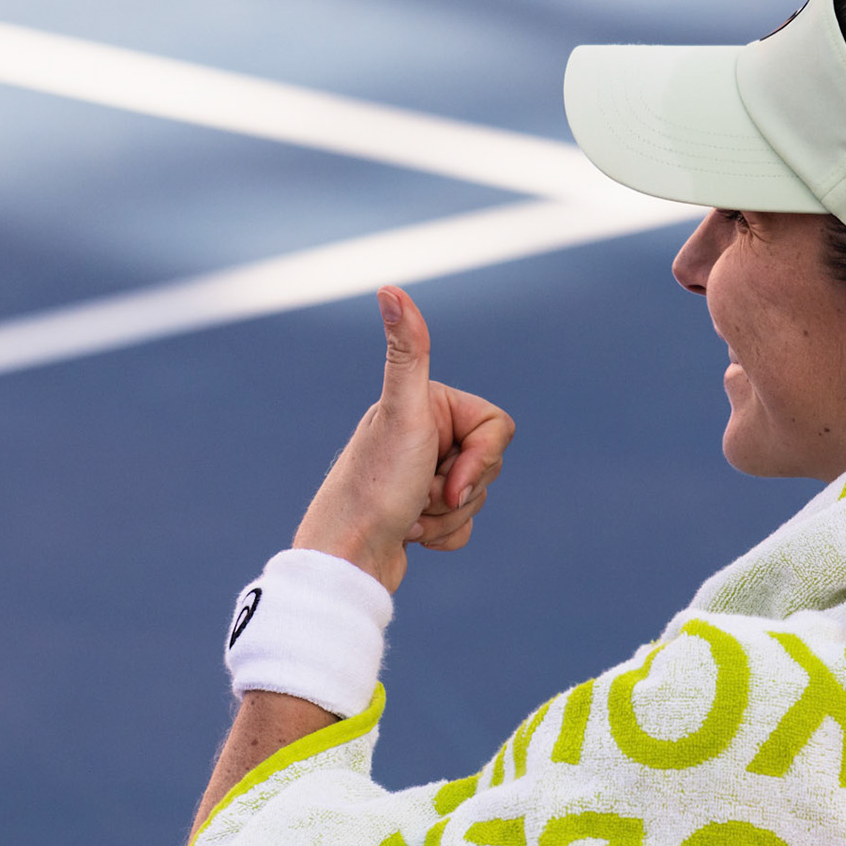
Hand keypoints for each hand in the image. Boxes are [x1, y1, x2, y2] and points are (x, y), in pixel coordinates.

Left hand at [291, 286, 513, 591]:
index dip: (480, 457)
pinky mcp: (422, 509)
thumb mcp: (402, 412)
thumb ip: (407, 351)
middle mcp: (423, 432)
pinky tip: (410, 533)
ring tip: (409, 516)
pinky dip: (445, 536)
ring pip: (477, 494)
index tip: (446, 476)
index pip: (496, 426)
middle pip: (489, 461)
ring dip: (448, 515)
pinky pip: (463, 523)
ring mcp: (423, 471)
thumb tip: (389, 287)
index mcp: (427, 403)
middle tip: (421, 493)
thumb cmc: (376, 484)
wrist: (348, 558)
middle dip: (460, 488)